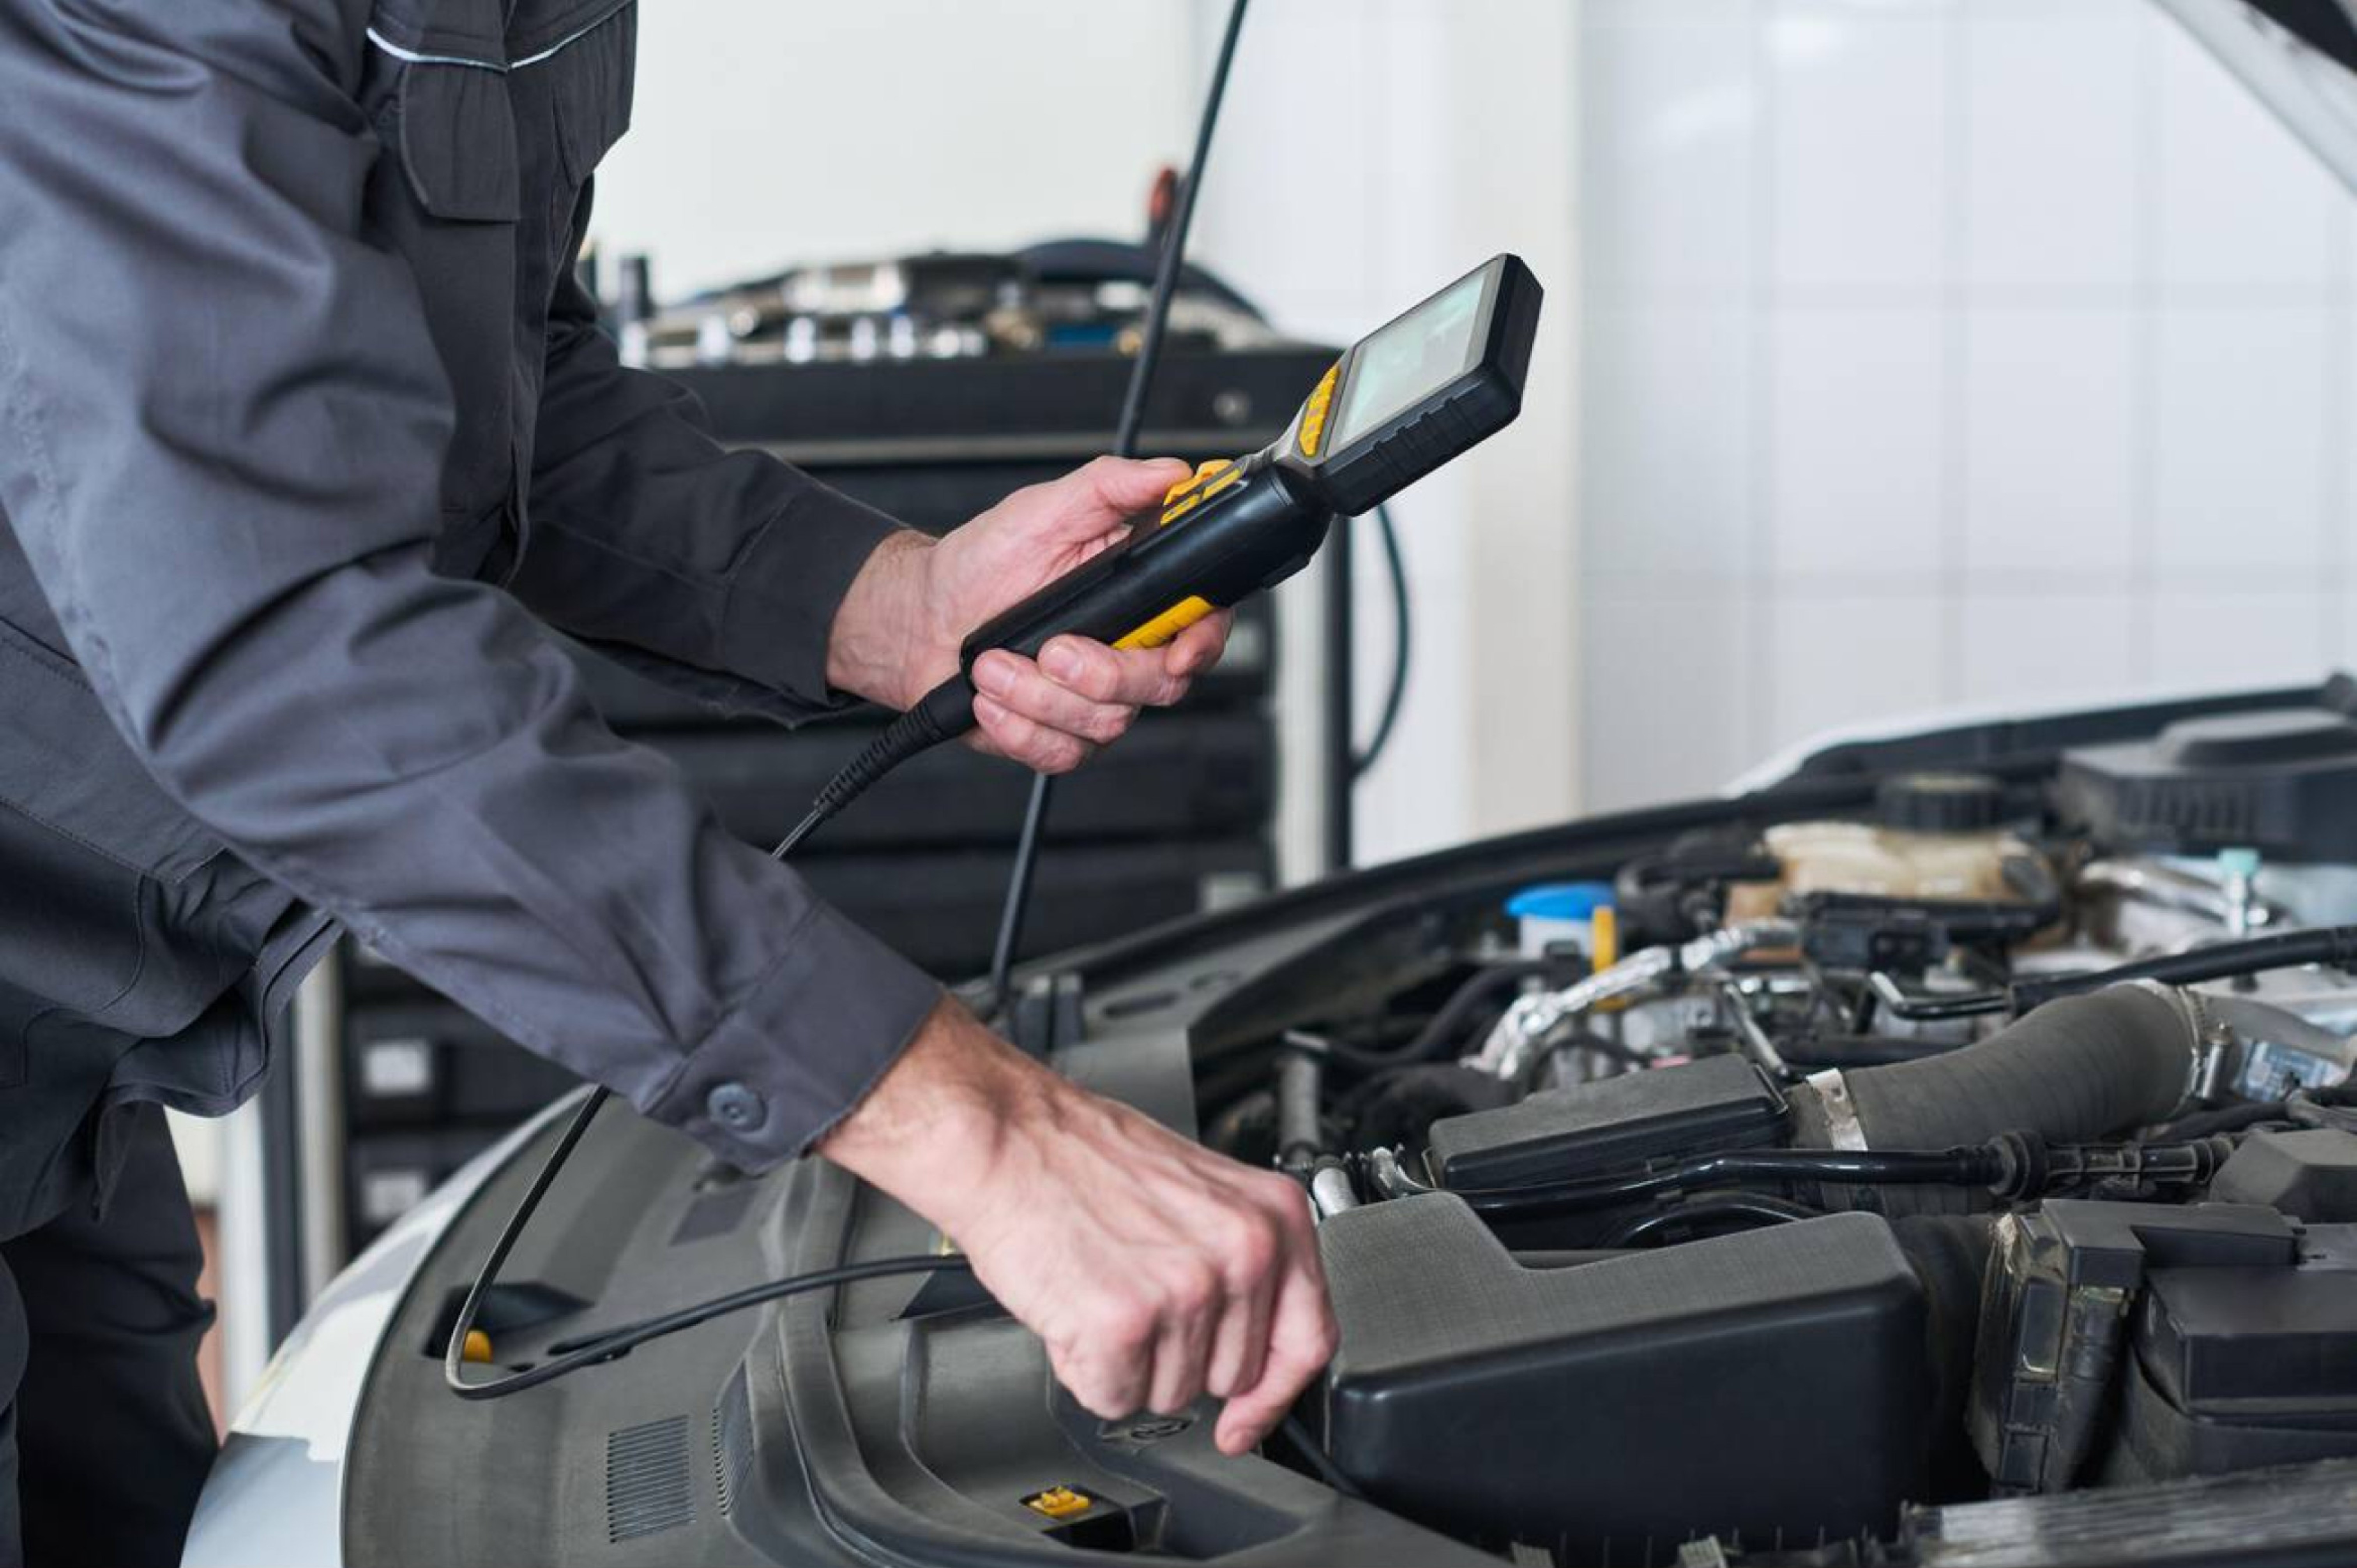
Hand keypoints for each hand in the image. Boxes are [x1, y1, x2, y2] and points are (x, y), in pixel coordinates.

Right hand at [819, 998, 1337, 1455]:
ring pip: (1172, 1393)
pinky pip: (1114, 1395)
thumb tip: (1253, 1344)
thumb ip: (1241, 1263)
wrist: (1007, 1137)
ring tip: (1101, 1290)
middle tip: (1136, 1297)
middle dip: (1180, 1358)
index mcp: (1273, 1216)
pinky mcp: (1127, 1325)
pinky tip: (1075, 1309)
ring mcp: (1188, 1291)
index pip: (1309, 1337)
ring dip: (1130, 1363)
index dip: (1276, 1394)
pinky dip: (1086, 1368)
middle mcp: (1244, 1252)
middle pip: (1234, 1376)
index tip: (1248, 1418)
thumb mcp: (1200, 1193)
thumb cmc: (1083, 1157)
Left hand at [825, 457, 1235, 772]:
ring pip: (1105, 722)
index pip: (1202, 626)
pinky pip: (1061, 752)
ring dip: (1038, 694)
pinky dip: (1018, 726)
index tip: (1179, 652)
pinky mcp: (1059, 737)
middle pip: (1160, 685)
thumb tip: (1170, 473)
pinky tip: (991, 697)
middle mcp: (1126, 653)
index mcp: (1137, 597)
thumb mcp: (1044, 510)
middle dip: (1100, 673)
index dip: (1202, 643)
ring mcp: (1095, 700)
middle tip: (1051, 649)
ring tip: (993, 663)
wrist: (922, 618)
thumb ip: (1111, 487)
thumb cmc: (982, 563)